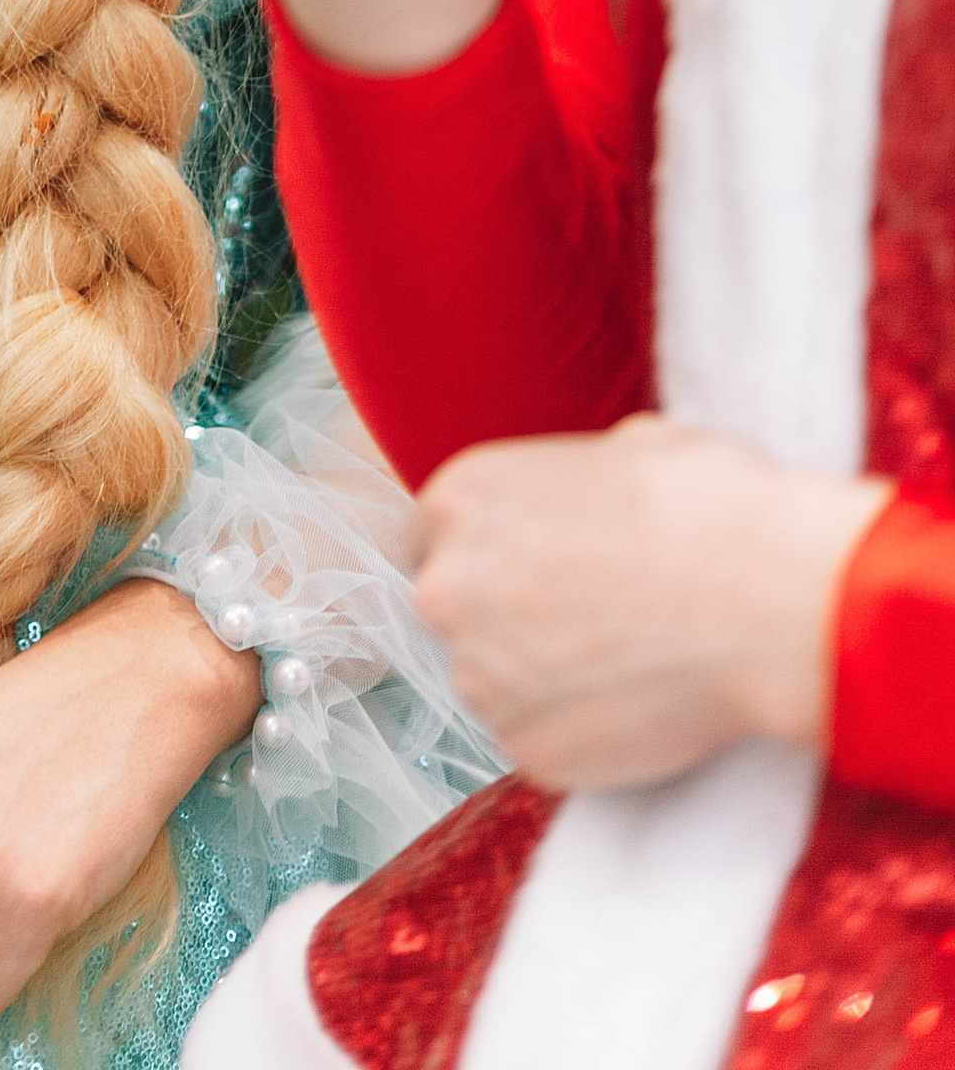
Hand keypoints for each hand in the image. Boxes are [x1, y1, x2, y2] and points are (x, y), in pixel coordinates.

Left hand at [412, 417, 888, 787]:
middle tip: (584, 621)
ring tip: (624, 662)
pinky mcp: (528, 752)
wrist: (771, 601)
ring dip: (539, 680)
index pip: (430, 539)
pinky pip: (539, 743)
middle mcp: (446, 588)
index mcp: (459, 499)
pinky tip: (637, 704)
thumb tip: (581, 497)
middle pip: (454, 612)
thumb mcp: (623, 449)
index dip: (484, 558)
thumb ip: (565, 484)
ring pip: (493, 683)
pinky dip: (578, 733)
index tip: (530, 573)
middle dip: (504, 618)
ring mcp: (480, 678)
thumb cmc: (708, 508)